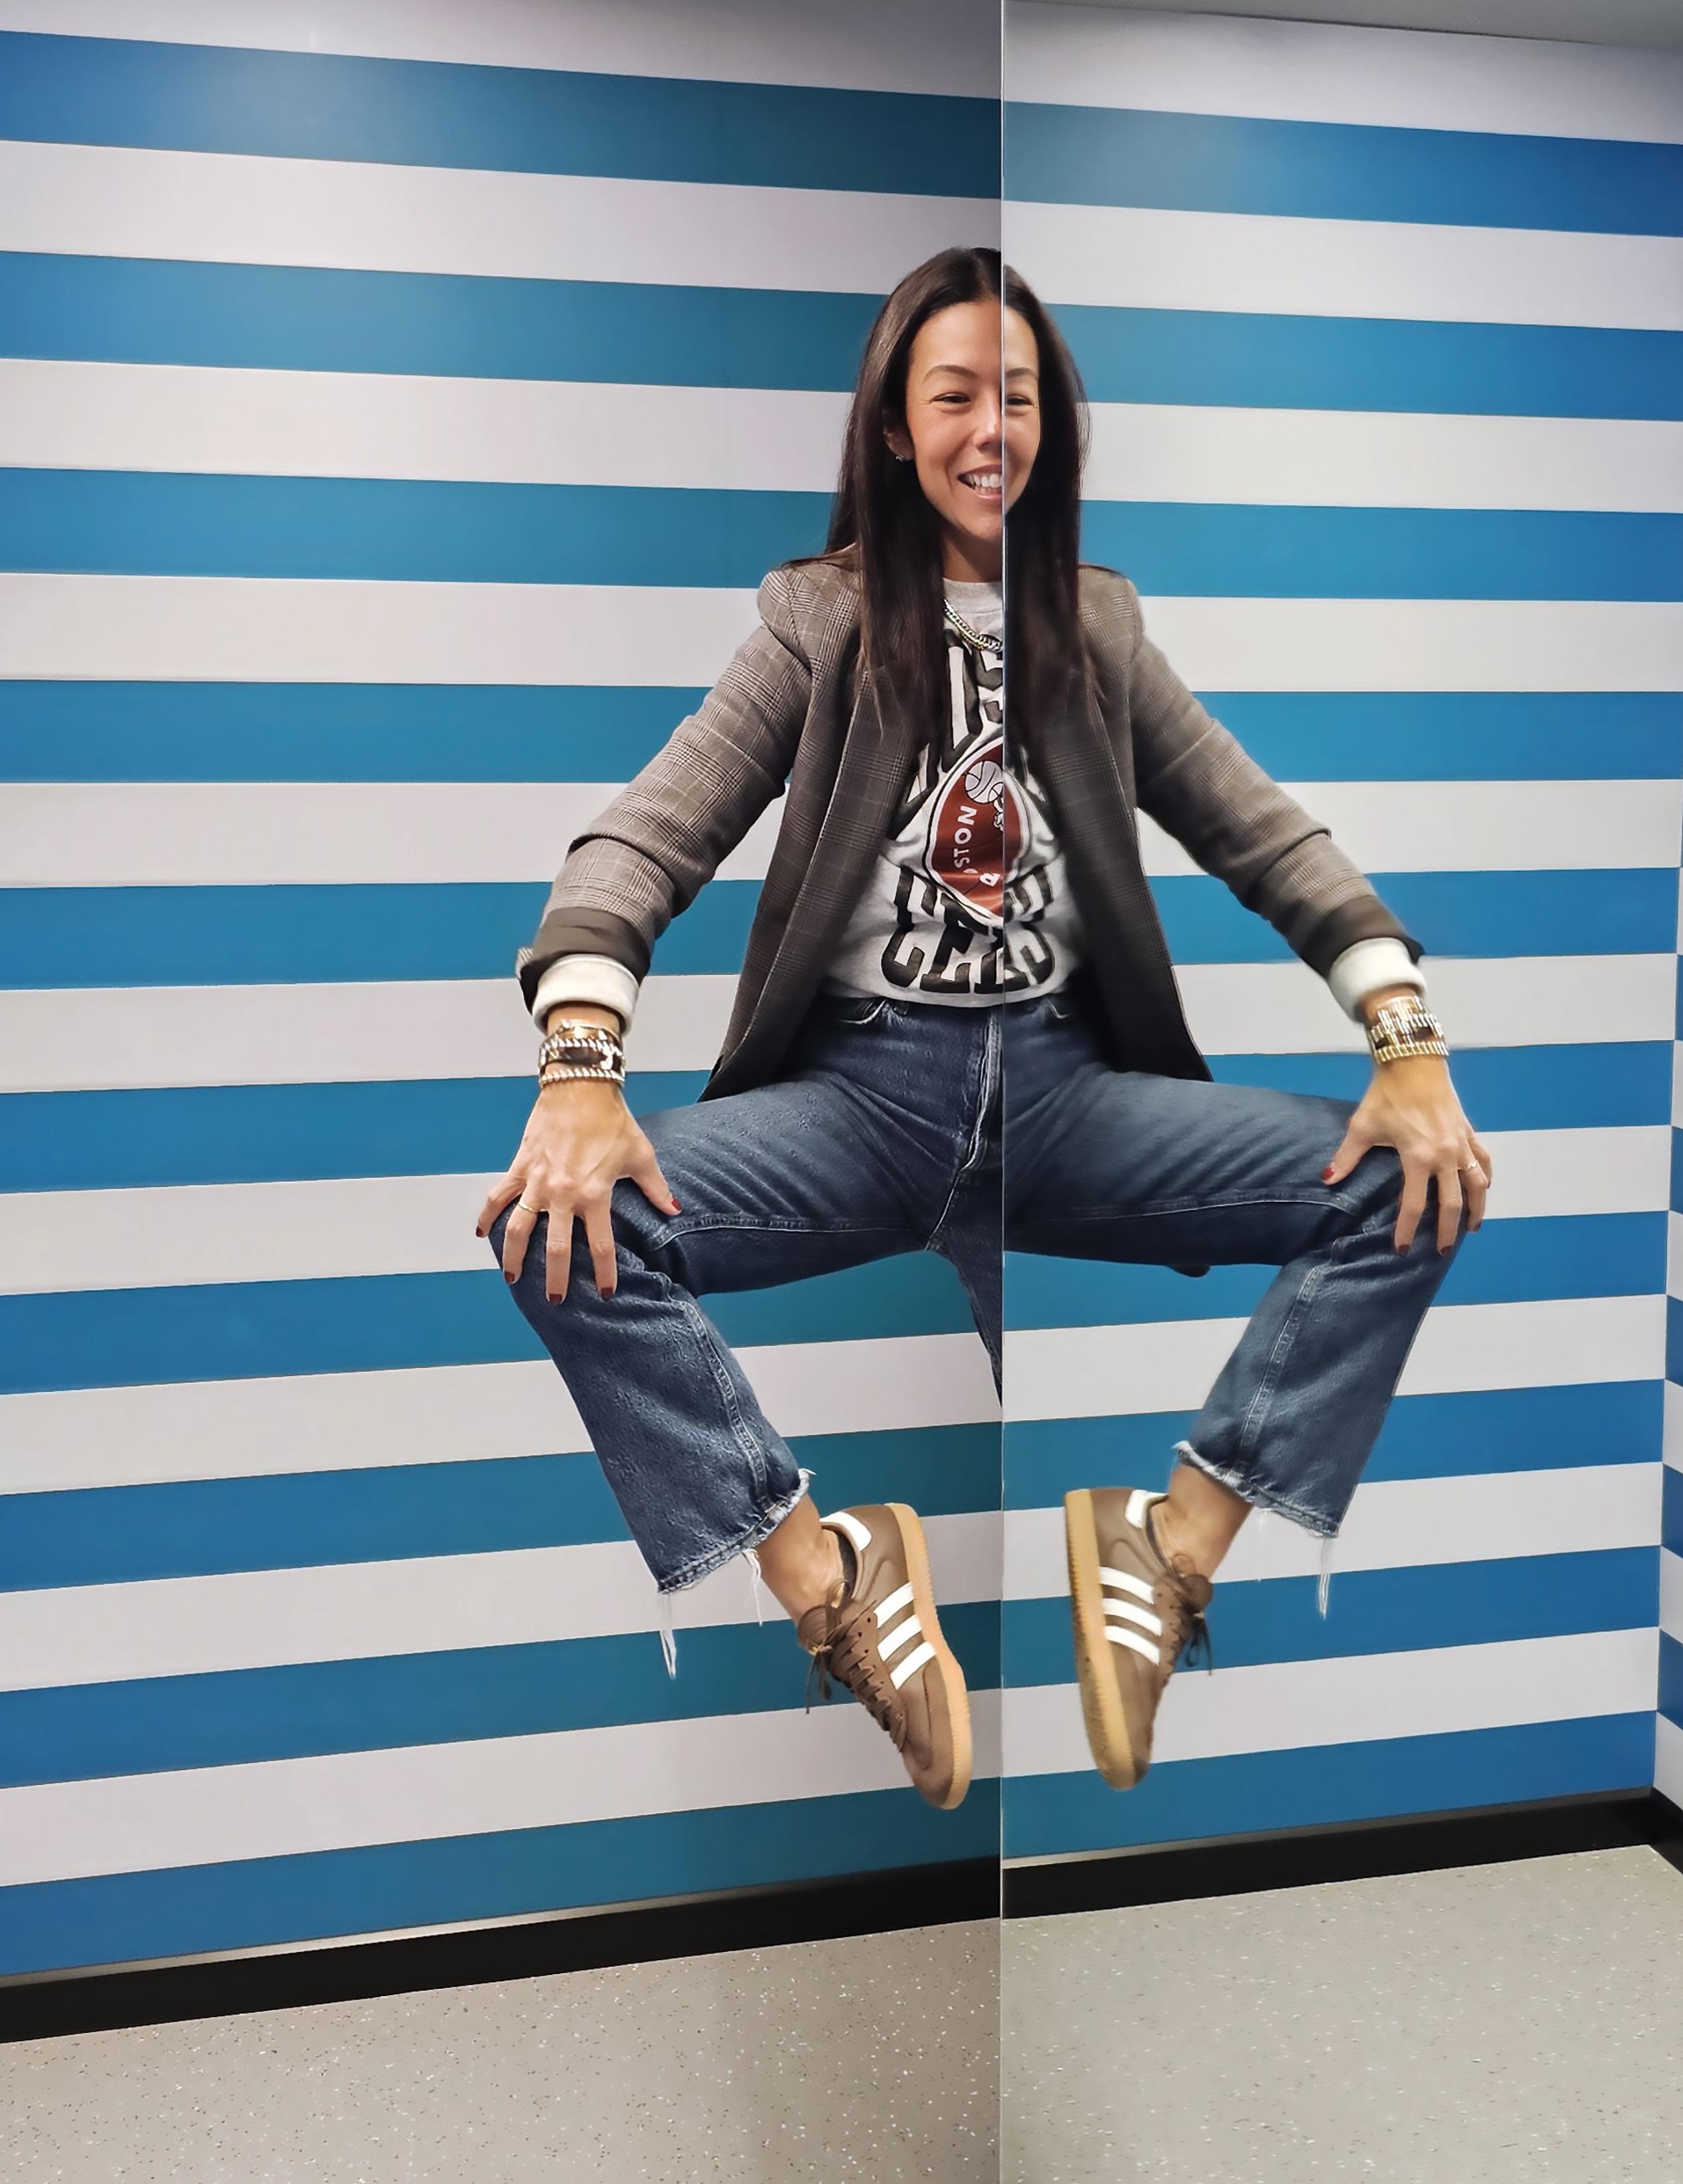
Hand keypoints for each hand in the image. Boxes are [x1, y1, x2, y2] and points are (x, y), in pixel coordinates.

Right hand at [475, 1079, 677, 1302]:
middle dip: (556, 1279)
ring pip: (519, 1228)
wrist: (580, 1087)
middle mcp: (563, 1193)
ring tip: (513, 1278)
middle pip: (556, 1248)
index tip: (604, 1293)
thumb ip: (656, 1187)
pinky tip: (481, 1233)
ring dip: (514, 1256)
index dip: (603, 1273)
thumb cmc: (613, 1121)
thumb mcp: (641, 1155)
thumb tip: (674, 1210)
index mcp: (595, 1194)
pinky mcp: (520, 1167)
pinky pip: (498, 1196)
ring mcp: (537, 1181)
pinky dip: (488, 1215)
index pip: (601, 1245)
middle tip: (555, 1300)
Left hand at [1322, 1054, 1491, 1253]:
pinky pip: (1484, 1160)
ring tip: (1471, 1229)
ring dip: (1476, 1209)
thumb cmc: (1386, 1095)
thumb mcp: (1361, 1127)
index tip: (1402, 1249)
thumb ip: (1346, 1157)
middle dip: (1448, 1231)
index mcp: (1418, 1157)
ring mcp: (1461, 1144)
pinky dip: (1486, 1177)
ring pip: (1477, 1185)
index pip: (1415, 1204)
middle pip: (1453, 1203)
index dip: (1408, 1229)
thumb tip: (1326, 1179)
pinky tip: (1483, 1188)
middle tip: (1443, 1251)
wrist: (1413, 1062)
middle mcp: (1445, 1155)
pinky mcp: (1469, 1132)